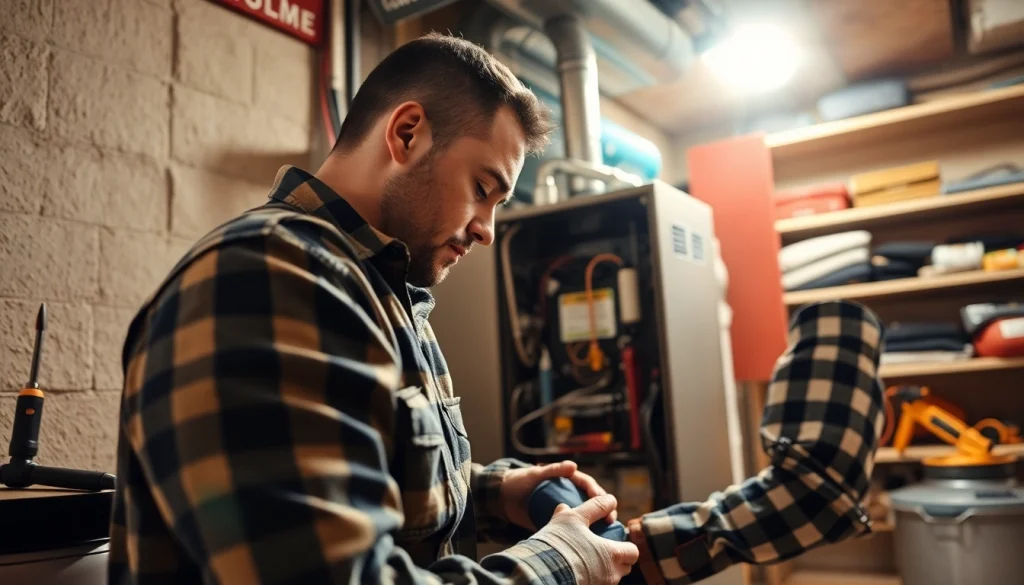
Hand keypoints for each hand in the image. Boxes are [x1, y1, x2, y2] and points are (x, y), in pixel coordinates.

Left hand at [500, 460, 616, 529]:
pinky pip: (573, 530)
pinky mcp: (558, 524)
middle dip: (605, 511)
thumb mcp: (536, 474)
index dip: (599, 494)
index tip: (606, 502)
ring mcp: (565, 510)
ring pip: (586, 518)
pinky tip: (590, 545)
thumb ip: (553, 469)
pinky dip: (583, 536)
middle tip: (611, 521)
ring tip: (606, 535)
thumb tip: (574, 466)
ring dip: (598, 526)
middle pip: (592, 503)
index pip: (588, 486)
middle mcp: (569, 495)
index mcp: (567, 481)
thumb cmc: (520, 481)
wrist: (503, 498)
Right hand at [530, 495, 638, 584]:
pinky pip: (596, 584)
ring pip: (610, 578)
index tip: (613, 539)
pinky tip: (575, 568)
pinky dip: (591, 577)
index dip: (626, 545)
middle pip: (625, 568)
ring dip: (603, 569)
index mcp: (613, 554)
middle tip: (600, 548)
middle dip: (617, 559)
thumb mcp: (575, 517)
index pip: (634, 552)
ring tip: (586, 558)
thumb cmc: (560, 542)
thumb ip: (595, 507)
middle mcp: (611, 575)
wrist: (540, 571)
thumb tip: (609, 499)